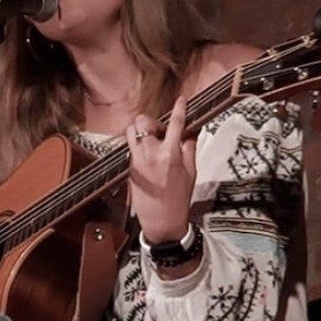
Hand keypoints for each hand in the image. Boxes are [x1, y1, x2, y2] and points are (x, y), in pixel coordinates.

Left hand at [125, 95, 196, 242]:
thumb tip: (189, 132)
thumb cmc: (180, 198)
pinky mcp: (129, 166)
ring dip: (141, 131)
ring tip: (153, 142)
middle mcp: (150, 153)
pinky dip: (139, 145)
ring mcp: (136, 159)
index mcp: (170, 154)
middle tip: (160, 131)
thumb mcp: (192, 173)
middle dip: (151, 121)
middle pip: (142, 122)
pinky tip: (148, 156)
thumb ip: (189, 149)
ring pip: (131, 131)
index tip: (182, 98)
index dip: (179, 108)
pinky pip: (131, 146)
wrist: (161, 221)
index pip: (175, 124)